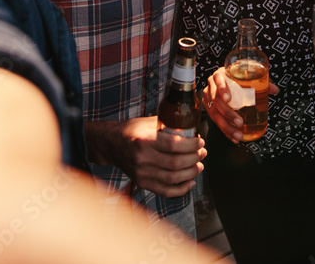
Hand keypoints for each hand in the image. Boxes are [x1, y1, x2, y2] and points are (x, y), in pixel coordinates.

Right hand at [87, 117, 205, 198]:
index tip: (200, 142)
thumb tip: (191, 128)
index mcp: (145, 140)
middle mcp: (143, 158)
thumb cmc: (132, 130)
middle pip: (176, 163)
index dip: (191, 145)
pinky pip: (165, 191)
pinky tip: (190, 181)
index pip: (174, 145)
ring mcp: (142, 173)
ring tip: (199, 165)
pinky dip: (181, 189)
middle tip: (203, 153)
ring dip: (191, 173)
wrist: (111, 144)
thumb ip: (168, 124)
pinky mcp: (143, 183)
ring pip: (173, 178)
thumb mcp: (148, 122)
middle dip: (194, 158)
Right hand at [203, 68, 278, 142]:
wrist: (227, 82)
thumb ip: (263, 83)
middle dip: (228, 113)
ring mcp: (208, 98)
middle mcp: (211, 85)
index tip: (229, 99)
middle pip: (216, 100)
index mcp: (220, 74)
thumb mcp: (249, 78)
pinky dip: (225, 130)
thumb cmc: (239, 79)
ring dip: (226, 126)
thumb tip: (276, 90)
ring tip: (238, 134)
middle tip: (240, 122)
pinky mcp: (208, 108)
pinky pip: (215, 121)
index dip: (222, 89)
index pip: (218, 80)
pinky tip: (233, 138)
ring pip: (214, 113)